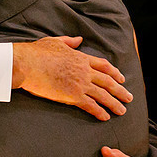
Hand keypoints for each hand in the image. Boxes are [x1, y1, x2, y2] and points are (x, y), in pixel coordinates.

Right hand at [12, 36, 131, 120]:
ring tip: (122, 111)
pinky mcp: (72, 95)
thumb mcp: (55, 41)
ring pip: (103, 95)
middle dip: (120, 90)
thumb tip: (79, 39)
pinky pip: (90, 105)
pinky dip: (99, 112)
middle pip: (108, 81)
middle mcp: (84, 71)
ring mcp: (80, 83)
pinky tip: (105, 117)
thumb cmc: (37, 52)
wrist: (27, 64)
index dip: (115, 72)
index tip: (122, 78)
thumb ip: (69, 41)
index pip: (104, 65)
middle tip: (129, 98)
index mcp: (81, 57)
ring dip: (114, 104)